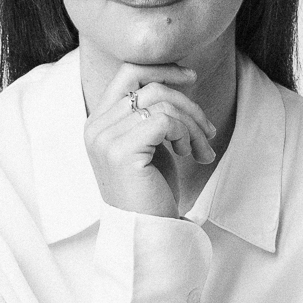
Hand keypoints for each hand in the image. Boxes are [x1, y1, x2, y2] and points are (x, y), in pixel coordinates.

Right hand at [84, 63, 216, 217]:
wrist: (148, 233)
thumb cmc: (152, 192)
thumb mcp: (151, 143)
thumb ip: (153, 112)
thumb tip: (180, 76)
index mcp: (98, 122)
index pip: (128, 72)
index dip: (162, 69)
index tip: (191, 78)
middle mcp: (95, 127)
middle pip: (149, 86)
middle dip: (186, 103)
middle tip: (207, 130)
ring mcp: (105, 139)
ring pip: (161, 102)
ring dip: (191, 124)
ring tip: (200, 150)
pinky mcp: (121, 151)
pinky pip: (164, 120)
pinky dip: (185, 133)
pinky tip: (188, 155)